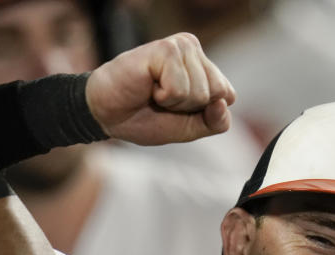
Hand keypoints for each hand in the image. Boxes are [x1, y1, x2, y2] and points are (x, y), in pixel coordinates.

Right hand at [85, 32, 235, 144]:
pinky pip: (180, 89)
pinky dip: (163, 96)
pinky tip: (148, 86)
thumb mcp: (188, 128)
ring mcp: (181, 47)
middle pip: (218, 93)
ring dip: (174, 103)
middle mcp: (194, 51)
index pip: (227, 96)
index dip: (203, 113)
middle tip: (162, 100)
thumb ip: (214, 121)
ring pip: (200, 92)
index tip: (176, 108)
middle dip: (189, 108)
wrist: (106, 115)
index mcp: (203, 67)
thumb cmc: (144, 117)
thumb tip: (224, 102)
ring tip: (153, 93)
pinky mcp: (165, 49)